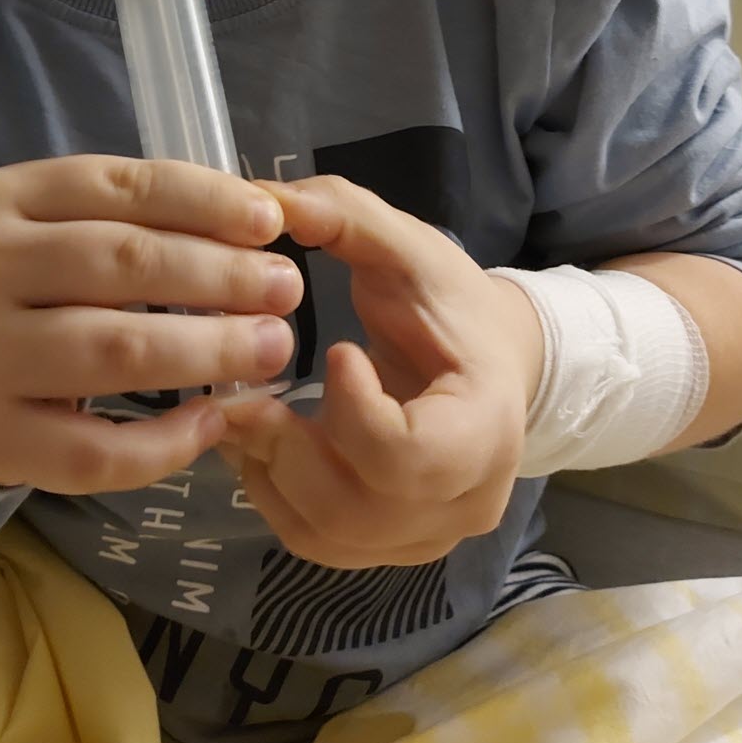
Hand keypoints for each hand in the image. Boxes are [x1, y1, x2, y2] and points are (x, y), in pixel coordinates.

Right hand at [0, 157, 306, 494]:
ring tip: (269, 348)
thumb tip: (252, 224)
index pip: (118, 187)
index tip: (271, 222)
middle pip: (122, 265)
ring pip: (114, 351)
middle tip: (286, 293)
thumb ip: (122, 216)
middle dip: (222, 276)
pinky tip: (210, 422)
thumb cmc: (0, 287)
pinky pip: (94, 449)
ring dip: (208, 349)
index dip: (206, 201)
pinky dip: (165, 442)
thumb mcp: (35, 225)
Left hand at [218, 176, 538, 568]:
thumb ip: (345, 215)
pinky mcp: (390, 546)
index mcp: (487, 425)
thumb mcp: (407, 247)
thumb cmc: (449, 305)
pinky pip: (316, 543)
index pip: (413, 457)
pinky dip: (273, 497)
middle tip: (252, 396)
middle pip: (359, 507)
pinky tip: (263, 446)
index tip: (336, 352)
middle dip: (287, 449)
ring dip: (270, 474)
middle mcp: (468, 496)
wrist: (491, 361)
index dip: (355, 413)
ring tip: (250, 415)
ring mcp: (430, 533)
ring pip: (329, 534)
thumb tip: (261, 197)